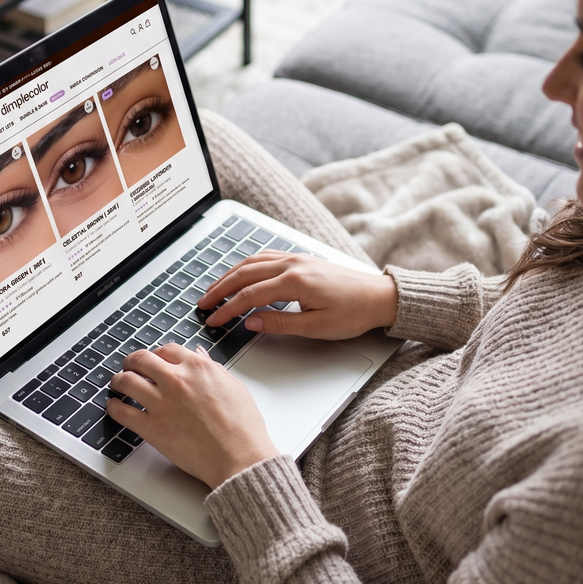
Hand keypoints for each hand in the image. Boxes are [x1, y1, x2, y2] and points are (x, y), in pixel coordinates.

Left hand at [106, 343, 277, 488]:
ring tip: (117, 384)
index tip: (154, 360)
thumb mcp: (234, 386)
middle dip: (132, 362)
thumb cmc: (242, 427)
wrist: (239, 457)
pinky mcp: (152, 427)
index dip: (157, 354)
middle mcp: (176, 380)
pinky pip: (122, 412)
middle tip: (130, 367)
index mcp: (198, 368)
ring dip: (119, 380)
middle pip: (141, 359)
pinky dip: (113, 407)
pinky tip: (113, 407)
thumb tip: (199, 355)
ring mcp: (161, 403)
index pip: (167, 349)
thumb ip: (212, 368)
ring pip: (126, 381)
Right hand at [199, 252, 397, 339]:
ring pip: (252, 261)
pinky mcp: (301, 258)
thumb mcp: (317, 327)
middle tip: (203, 304)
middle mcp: (292, 264)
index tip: (213, 320)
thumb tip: (251, 322)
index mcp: (295, 282)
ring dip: (230, 275)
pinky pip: (266, 256)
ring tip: (214, 289)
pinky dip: (246, 264)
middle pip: (244, 274)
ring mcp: (296, 258)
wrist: (379, 296)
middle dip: (220, 289)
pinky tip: (240, 272)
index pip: (249, 296)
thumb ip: (280, 324)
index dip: (227, 309)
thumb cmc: (354, 313)